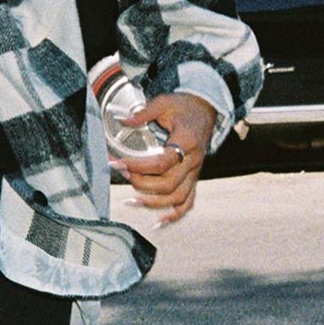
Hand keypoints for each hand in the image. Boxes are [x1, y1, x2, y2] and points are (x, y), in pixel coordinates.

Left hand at [118, 92, 217, 225]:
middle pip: (168, 183)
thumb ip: (144, 112)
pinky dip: (175, 215)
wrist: (205, 109)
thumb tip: (124, 121)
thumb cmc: (184, 106)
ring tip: (131, 201)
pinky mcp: (194, 178)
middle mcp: (193, 160)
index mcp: (187, 141)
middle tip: (121, 173)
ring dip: (153, 203)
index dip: (138, 166)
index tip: (118, 162)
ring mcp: (195, 171)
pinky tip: (159, 222)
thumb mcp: (164, 102)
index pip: (163, 162)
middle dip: (141, 182)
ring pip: (177, 196)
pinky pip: (188, 202)